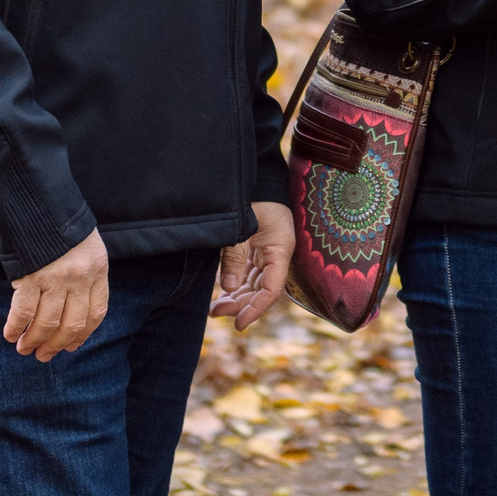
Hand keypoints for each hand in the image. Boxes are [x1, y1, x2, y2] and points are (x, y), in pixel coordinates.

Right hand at [5, 229, 107, 360]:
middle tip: (43, 356)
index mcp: (97, 269)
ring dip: (34, 340)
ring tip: (24, 349)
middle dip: (56, 344)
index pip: (96, 312)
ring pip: (47, 322)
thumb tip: (71, 311)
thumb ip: (84, 274)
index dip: (83, 334)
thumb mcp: (84, 246)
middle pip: (72, 323)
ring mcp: (56, 277)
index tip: (71, 347)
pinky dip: (15, 326)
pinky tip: (10, 334)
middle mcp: (80, 276)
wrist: (38, 197)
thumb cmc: (59, 223)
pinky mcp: (31, 275)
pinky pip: (24, 311)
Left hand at [211, 201, 291, 333]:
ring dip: (237, 295)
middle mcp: (277, 252)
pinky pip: (250, 271)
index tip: (237, 323)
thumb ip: (234, 258)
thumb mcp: (241, 227)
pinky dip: (237, 282)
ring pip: (255, 282)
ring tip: (216, 307)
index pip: (271, 289)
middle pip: (262, 289)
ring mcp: (268, 249)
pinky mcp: (258, 244)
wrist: (255, 172)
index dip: (255, 309)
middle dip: (241, 303)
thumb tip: (228, 288)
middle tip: (216, 312)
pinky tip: (223, 290)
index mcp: (280, 249)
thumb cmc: (251, 196)